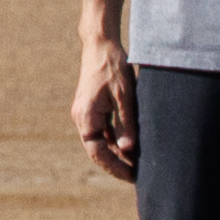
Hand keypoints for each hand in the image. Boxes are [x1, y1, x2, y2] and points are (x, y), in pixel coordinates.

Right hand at [73, 39, 137, 179]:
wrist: (101, 43)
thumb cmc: (113, 66)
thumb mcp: (125, 96)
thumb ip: (125, 124)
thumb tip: (127, 150)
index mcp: (86, 116)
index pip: (97, 152)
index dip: (114, 167)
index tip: (132, 176)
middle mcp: (81, 117)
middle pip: (96, 150)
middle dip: (115, 163)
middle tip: (137, 175)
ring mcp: (85, 112)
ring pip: (100, 141)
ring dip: (116, 152)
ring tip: (137, 162)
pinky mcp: (92, 107)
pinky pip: (102, 130)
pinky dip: (114, 139)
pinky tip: (130, 145)